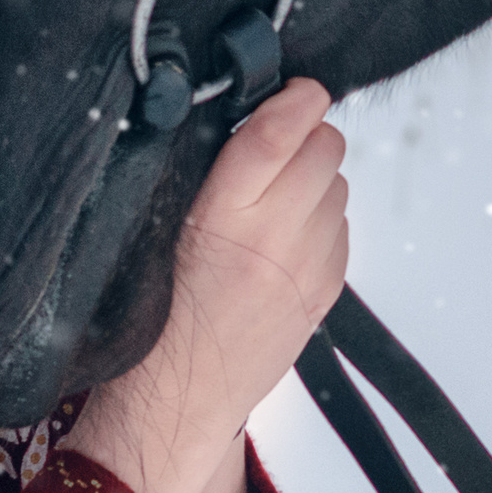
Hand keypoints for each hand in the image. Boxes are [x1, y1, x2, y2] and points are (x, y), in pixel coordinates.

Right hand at [67, 81, 346, 492]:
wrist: (174, 403)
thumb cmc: (149, 316)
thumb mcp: (155, 231)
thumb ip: (202, 176)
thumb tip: (243, 118)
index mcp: (221, 218)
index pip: (279, 133)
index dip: (293, 99)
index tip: (294, 89)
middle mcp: (274, 239)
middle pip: (323, 149)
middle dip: (304, 135)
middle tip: (273, 141)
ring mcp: (307, 268)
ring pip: (337, 185)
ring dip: (313, 178)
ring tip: (271, 196)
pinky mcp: (325, 292)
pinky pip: (342, 228)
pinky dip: (321, 219)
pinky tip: (284, 234)